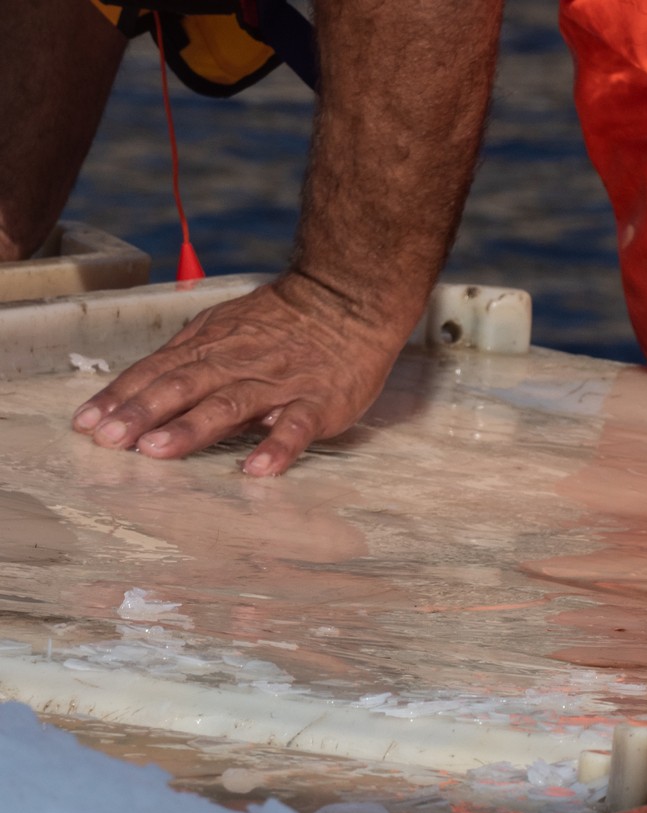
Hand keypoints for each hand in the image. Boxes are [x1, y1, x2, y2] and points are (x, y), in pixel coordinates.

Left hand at [70, 273, 406, 475]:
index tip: (87, 424)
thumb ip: (191, 358)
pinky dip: (277, 447)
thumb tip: (144, 390)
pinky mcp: (318, 402)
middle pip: (182, 387)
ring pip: (230, 405)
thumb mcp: (227, 327)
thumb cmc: (285, 321)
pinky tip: (257, 469)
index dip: (121, 397)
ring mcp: (278, 384)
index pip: (157, 371)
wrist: (348, 299)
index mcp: (211, 346)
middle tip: (110, 441)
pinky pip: (296, 427)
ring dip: (191, 429)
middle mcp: (237, 363)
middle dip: (142, 413)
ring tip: (157, 453)